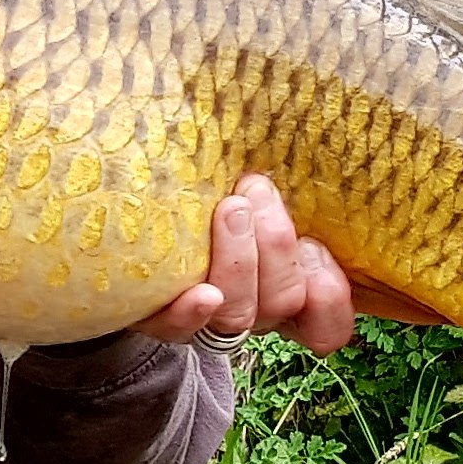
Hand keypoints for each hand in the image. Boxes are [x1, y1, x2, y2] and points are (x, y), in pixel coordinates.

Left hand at [132, 173, 357, 355]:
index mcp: (285, 285)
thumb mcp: (254, 192)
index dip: (330, 294)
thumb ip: (273, 186)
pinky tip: (200, 295)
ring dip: (241, 262)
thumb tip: (290, 134)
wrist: (133, 227)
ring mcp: (208, 319)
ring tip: (231, 209)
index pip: (326, 319)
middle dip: (277, 245)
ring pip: (241, 314)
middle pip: (284, 301)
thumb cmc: (212, 193)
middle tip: (257, 191)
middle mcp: (253, 310)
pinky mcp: (161, 318)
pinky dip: (192, 313)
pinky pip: (178, 329)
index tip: (315, 245)